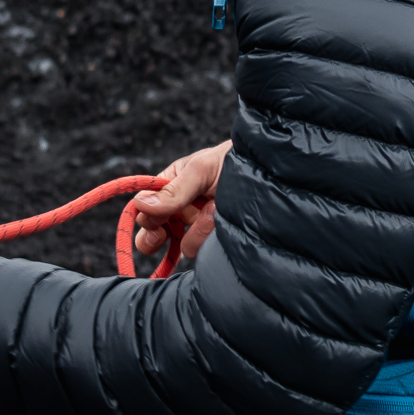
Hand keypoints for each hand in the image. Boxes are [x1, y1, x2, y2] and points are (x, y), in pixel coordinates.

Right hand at [128, 141, 231, 268]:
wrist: (273, 174)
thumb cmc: (235, 161)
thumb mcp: (202, 169)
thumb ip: (173, 190)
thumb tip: (140, 204)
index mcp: (172, 186)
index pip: (145, 208)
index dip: (145, 218)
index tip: (154, 222)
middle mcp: (183, 209)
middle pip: (154, 235)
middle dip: (155, 237)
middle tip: (161, 236)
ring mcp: (201, 228)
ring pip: (185, 246)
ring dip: (199, 231)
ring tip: (216, 210)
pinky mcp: (217, 241)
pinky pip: (205, 253)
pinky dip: (210, 242)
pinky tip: (219, 229)